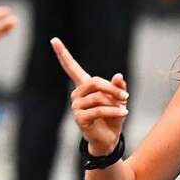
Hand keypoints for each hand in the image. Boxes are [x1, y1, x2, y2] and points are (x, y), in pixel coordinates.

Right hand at [51, 37, 127, 155]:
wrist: (109, 139)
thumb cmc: (113, 116)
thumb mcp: (119, 99)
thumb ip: (118, 87)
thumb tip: (118, 76)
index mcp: (84, 86)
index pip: (71, 67)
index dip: (63, 54)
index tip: (54, 40)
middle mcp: (77, 94)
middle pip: (94, 82)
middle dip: (112, 89)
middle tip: (126, 96)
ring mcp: (76, 107)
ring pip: (98, 98)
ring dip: (114, 103)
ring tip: (124, 108)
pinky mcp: (79, 118)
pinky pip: (98, 110)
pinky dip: (113, 111)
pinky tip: (123, 113)